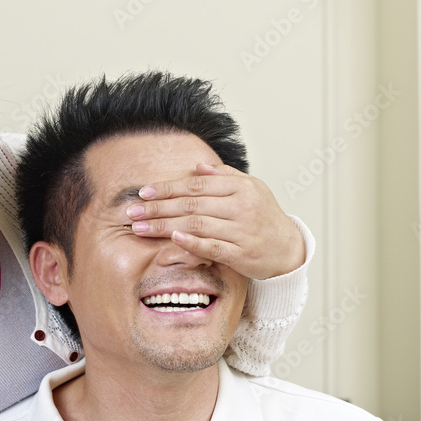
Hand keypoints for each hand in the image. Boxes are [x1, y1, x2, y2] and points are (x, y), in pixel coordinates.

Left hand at [127, 162, 305, 279]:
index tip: (143, 193)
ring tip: (141, 229)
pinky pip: (213, 247)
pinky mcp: (242, 253)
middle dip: (158, 208)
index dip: (167, 188)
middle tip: (132, 213)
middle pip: (191, 204)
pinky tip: (172, 239)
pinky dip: (192, 243)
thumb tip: (197, 166)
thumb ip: (224, 177)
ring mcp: (241, 230)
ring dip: (165, 226)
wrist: (288, 248)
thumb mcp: (250, 189)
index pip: (196, 185)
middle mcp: (240, 206)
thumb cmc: (264, 217)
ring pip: (197, 225)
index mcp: (240, 187)